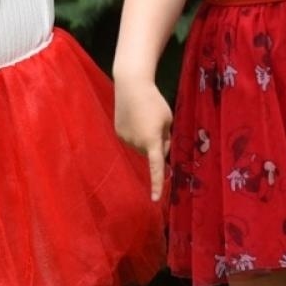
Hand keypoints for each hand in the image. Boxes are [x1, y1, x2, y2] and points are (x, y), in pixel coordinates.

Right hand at [114, 78, 172, 201]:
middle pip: (151, 153)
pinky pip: (132, 140)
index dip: (157, 184)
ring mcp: (125, 139)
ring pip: (141, 147)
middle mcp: (136, 144)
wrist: (131, 86)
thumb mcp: (167, 120)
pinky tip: (135, 118)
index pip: (156, 168)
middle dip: (157, 145)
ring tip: (145, 118)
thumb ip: (165, 138)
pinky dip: (136, 133)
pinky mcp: (118, 132)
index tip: (156, 200)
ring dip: (146, 138)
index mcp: (151, 141)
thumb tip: (159, 151)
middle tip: (159, 125)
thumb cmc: (154, 101)